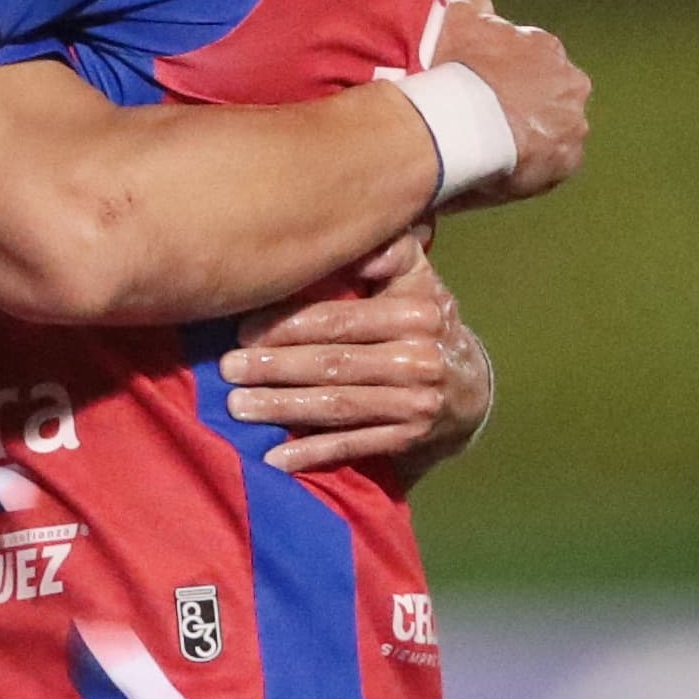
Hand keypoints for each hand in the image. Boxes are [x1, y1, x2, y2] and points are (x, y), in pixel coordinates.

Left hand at [218, 234, 493, 477]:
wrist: (471, 388)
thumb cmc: (424, 323)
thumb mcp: (418, 279)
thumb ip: (390, 253)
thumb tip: (362, 241)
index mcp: (416, 315)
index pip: (341, 320)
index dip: (289, 325)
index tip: (243, 329)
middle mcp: (418, 360)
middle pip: (334, 365)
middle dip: (276, 368)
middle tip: (228, 368)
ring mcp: (415, 405)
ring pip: (338, 407)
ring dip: (284, 408)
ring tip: (238, 407)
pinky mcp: (407, 440)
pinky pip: (353, 447)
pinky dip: (313, 453)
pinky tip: (276, 458)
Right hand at [430, 0, 587, 204]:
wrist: (455, 121)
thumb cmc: (454, 68)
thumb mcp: (456, 18)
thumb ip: (469, 1)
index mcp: (546, 48)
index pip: (531, 61)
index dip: (505, 76)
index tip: (483, 89)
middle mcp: (570, 82)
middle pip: (549, 95)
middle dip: (525, 105)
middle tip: (488, 121)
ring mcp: (572, 123)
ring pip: (554, 130)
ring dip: (531, 136)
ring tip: (494, 149)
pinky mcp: (567, 161)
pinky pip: (551, 165)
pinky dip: (532, 166)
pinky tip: (504, 169)